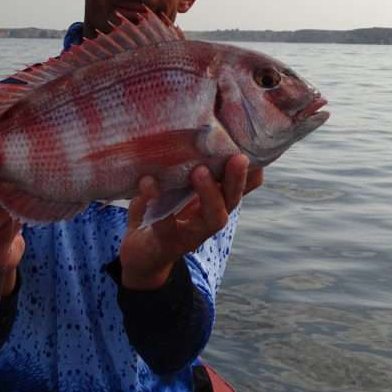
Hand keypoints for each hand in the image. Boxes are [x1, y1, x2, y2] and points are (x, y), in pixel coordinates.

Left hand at [119, 154, 263, 289]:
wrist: (139, 255)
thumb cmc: (163, 213)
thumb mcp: (178, 191)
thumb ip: (188, 173)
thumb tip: (197, 136)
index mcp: (214, 204)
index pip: (240, 189)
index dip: (251, 174)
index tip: (252, 151)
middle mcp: (208, 220)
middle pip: (232, 202)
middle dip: (237, 180)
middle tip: (238, 158)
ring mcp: (190, 234)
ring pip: (212, 219)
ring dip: (209, 194)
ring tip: (200, 171)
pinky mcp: (165, 242)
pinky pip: (165, 224)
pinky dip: (156, 200)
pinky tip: (148, 181)